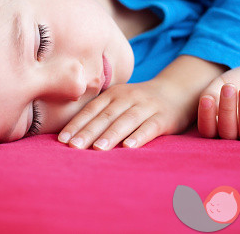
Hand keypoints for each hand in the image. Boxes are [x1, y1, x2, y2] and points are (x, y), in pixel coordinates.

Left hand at [57, 79, 191, 149]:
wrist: (176, 91)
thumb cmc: (139, 102)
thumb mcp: (119, 100)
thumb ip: (101, 112)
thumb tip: (72, 134)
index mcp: (114, 94)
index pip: (91, 110)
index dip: (77, 124)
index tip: (62, 139)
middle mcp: (128, 97)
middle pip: (106, 116)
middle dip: (88, 131)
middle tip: (73, 147)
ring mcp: (146, 106)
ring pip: (126, 121)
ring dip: (111, 135)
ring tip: (97, 149)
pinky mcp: (163, 117)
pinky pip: (150, 127)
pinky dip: (139, 136)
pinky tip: (129, 147)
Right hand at [197, 62, 239, 141]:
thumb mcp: (222, 82)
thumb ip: (211, 93)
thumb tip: (206, 102)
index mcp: (221, 125)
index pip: (208, 131)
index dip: (206, 119)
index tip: (207, 99)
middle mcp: (238, 133)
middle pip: (227, 134)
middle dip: (227, 111)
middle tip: (229, 87)